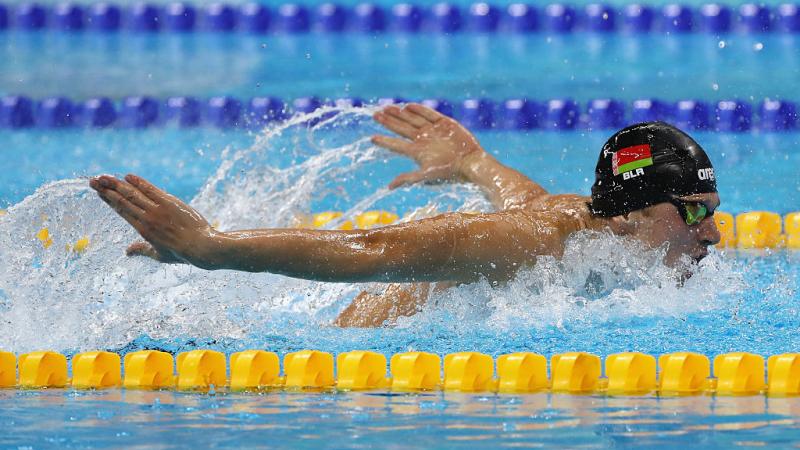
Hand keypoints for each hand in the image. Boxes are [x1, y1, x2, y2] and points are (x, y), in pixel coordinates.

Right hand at [89, 174, 216, 266]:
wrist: (200, 247)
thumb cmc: (181, 253)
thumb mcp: (159, 255)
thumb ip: (141, 250)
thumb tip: (127, 252)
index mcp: (143, 230)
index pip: (121, 211)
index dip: (109, 200)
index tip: (99, 192)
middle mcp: (147, 218)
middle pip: (122, 201)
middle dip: (106, 190)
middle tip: (93, 181)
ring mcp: (157, 210)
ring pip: (133, 194)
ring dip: (117, 184)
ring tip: (103, 177)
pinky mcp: (169, 203)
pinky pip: (151, 190)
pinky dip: (140, 182)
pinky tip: (128, 176)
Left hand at [373, 103, 484, 188]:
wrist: (470, 163)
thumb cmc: (449, 172)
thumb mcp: (426, 176)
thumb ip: (408, 179)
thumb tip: (389, 187)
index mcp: (417, 152)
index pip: (396, 145)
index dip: (384, 141)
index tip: (371, 138)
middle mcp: (423, 140)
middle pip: (401, 129)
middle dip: (388, 122)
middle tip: (375, 115)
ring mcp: (433, 131)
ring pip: (412, 119)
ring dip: (399, 114)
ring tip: (386, 108)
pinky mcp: (445, 123)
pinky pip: (429, 114)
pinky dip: (419, 110)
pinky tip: (407, 106)